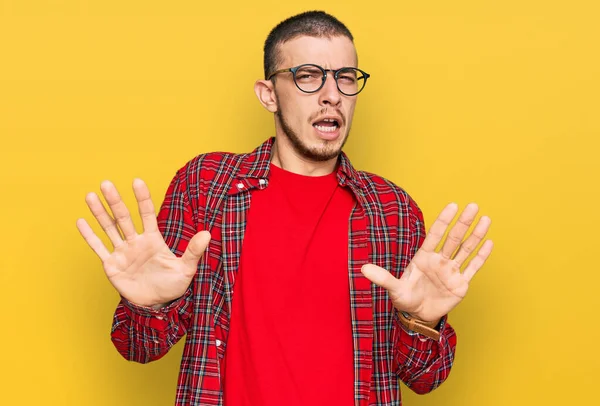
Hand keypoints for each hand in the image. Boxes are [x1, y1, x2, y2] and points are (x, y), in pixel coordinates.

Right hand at [76, 179, 210, 306]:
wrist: (157, 305)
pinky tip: (80, 222)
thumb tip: (207, 234)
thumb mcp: (186, 269)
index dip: (142, 198)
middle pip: (124, 217)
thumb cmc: (172, 285)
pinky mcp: (112, 265)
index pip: (147, 214)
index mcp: (153, 239)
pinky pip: (99, 248)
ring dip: (100, 213)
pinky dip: (89, 236)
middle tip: (106, 183)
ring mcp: (122, 252)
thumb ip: (194, 251)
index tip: (137, 181)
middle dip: (115, 201)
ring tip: (91, 196)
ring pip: (109, 228)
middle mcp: (136, 242)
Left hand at [361, 203, 492, 321]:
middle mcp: (439, 260)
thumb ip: (382, 278)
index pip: (435, 235)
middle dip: (463, 223)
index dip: (443, 221)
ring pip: (466, 250)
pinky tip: (489, 243)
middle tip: (473, 206)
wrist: (418, 316)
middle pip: (454, 238)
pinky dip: (481, 256)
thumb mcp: (394, 289)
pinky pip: (473, 268)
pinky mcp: (461, 284)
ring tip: (485, 219)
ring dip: (476, 235)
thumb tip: (363, 269)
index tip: (452, 206)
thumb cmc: (405, 299)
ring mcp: (451, 271)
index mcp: (424, 257)